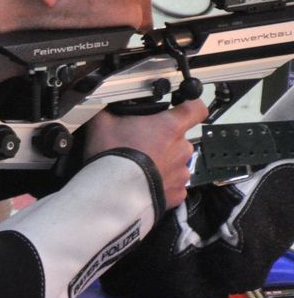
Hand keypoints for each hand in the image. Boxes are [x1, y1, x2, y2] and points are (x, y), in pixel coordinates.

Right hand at [85, 99, 206, 208]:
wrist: (113, 192)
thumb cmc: (113, 155)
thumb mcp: (102, 122)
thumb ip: (109, 109)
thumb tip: (105, 103)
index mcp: (170, 127)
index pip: (196, 109)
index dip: (190, 105)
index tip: (180, 106)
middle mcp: (181, 148)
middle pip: (180, 137)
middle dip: (163, 138)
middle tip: (140, 142)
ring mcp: (181, 172)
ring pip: (176, 161)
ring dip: (163, 161)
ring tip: (140, 166)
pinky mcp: (177, 193)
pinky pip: (174, 183)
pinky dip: (162, 182)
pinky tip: (145, 181)